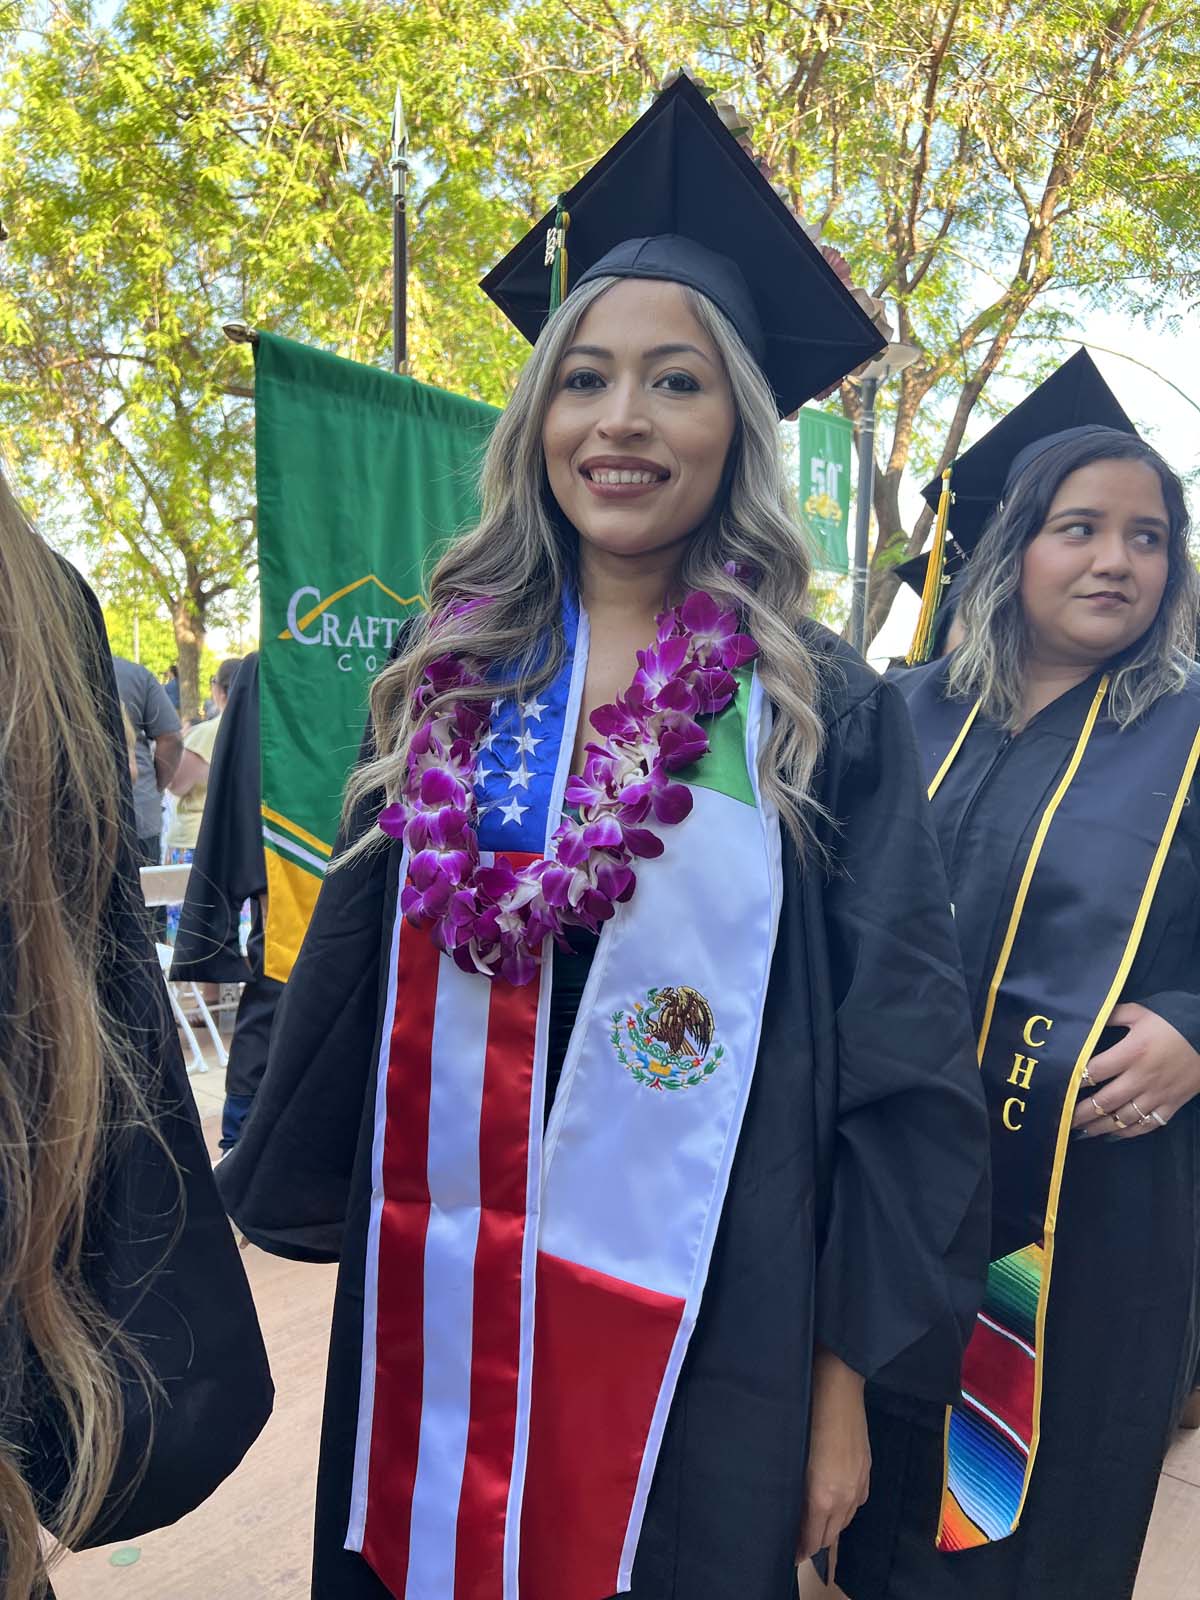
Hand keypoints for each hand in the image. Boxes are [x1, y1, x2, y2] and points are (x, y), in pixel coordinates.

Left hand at [797, 1347, 870, 1561]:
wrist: (838, 1387)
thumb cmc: (806, 1416)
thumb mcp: (794, 1458)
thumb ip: (795, 1490)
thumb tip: (790, 1509)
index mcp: (823, 1496)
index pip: (814, 1539)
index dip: (801, 1550)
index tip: (790, 1555)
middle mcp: (845, 1496)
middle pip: (831, 1535)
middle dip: (815, 1542)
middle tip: (798, 1543)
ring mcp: (859, 1483)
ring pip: (845, 1521)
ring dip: (831, 1527)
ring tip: (814, 1525)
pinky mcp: (867, 1469)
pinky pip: (856, 1503)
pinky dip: (844, 1510)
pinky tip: (834, 1503)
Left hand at [1071, 1003, 1199, 1139]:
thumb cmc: (1173, 1023)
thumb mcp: (1140, 1013)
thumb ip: (1112, 1016)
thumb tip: (1087, 1019)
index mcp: (1133, 1052)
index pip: (1096, 1071)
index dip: (1076, 1080)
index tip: (1060, 1088)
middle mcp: (1142, 1077)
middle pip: (1106, 1100)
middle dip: (1081, 1112)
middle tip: (1062, 1119)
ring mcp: (1158, 1094)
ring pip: (1124, 1118)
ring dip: (1100, 1127)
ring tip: (1082, 1131)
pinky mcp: (1172, 1105)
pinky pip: (1148, 1125)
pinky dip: (1129, 1132)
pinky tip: (1113, 1135)